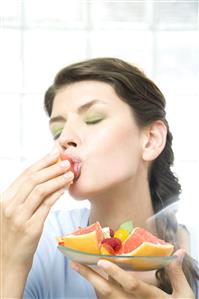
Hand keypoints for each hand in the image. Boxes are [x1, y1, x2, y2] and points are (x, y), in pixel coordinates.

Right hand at [1, 150, 73, 269]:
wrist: (8, 262)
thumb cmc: (13, 235)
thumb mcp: (13, 212)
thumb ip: (24, 196)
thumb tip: (45, 176)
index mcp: (4, 198)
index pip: (25, 174)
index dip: (41, 162)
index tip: (54, 153)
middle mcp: (9, 206)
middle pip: (33, 179)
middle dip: (52, 167)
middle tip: (66, 161)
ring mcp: (19, 217)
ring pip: (41, 190)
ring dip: (57, 179)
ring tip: (70, 172)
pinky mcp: (30, 228)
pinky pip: (47, 206)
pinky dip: (57, 194)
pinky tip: (66, 188)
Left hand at [71, 250, 194, 298]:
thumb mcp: (183, 297)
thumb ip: (177, 274)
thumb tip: (179, 252)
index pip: (131, 285)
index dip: (116, 273)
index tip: (102, 261)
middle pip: (108, 291)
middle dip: (90, 276)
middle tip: (75, 262)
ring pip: (104, 296)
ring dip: (90, 280)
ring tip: (76, 264)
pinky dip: (97, 287)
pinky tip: (91, 276)